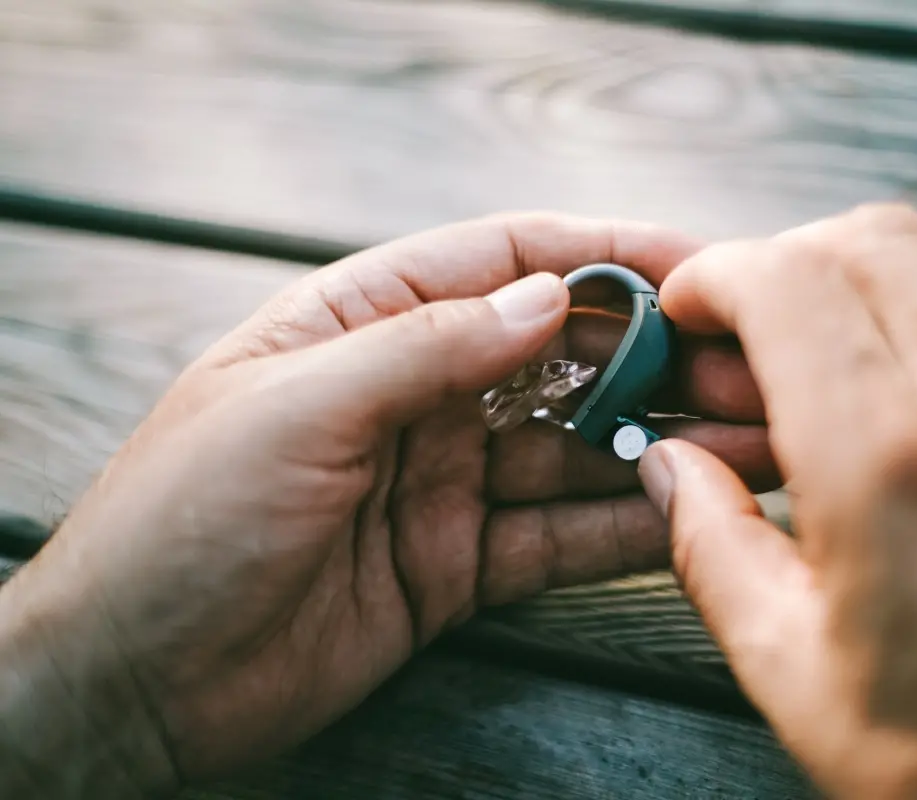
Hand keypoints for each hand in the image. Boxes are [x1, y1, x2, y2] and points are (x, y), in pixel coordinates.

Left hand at [0, 213, 774, 795]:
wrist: (134, 685)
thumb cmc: (183, 521)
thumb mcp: (298, 405)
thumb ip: (428, 346)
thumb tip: (552, 295)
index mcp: (361, 322)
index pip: (502, 262)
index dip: (602, 254)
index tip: (698, 266)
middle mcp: (412, 393)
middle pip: (557, 357)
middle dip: (654, 358)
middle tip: (751, 371)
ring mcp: (442, 481)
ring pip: (572, 451)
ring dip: (659, 445)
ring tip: (753, 446)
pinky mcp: (456, 563)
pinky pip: (556, 536)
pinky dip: (624, 527)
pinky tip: (691, 516)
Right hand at [639, 204, 916, 797]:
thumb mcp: (781, 663)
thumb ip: (711, 540)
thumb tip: (670, 463)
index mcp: (885, 469)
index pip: (792, 284)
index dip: (719, 273)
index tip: (687, 309)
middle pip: (883, 242)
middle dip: (793, 255)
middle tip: (746, 326)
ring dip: (870, 293)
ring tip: (819, 372)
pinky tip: (902, 419)